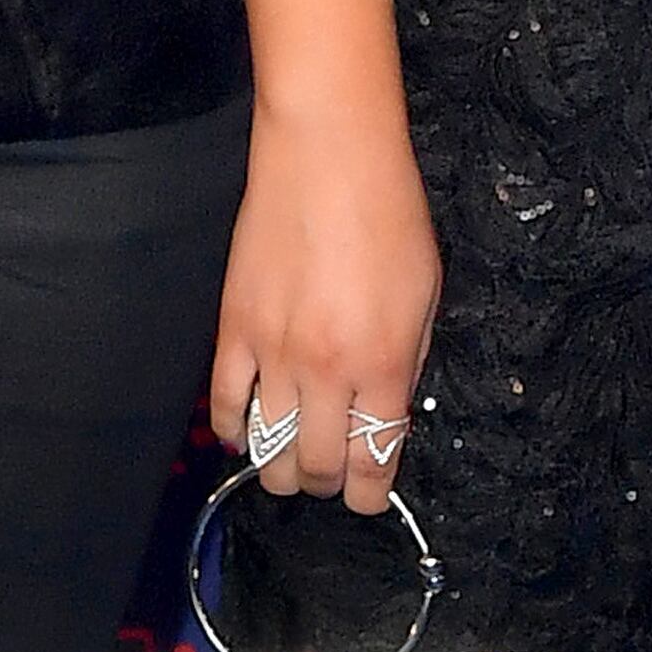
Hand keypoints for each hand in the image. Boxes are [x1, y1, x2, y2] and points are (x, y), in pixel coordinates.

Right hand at [208, 104, 440, 518]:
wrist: (328, 156)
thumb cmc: (387, 213)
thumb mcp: (427, 292)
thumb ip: (410, 360)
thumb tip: (388, 409)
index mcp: (384, 362)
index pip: (372, 461)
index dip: (369, 493)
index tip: (368, 495)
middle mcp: (327, 369)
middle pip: (318, 466)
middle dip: (328, 482)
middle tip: (333, 471)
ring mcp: (273, 352)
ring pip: (267, 449)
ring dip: (281, 466)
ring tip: (291, 458)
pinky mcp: (232, 328)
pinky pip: (224, 404)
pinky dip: (234, 430)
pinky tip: (246, 433)